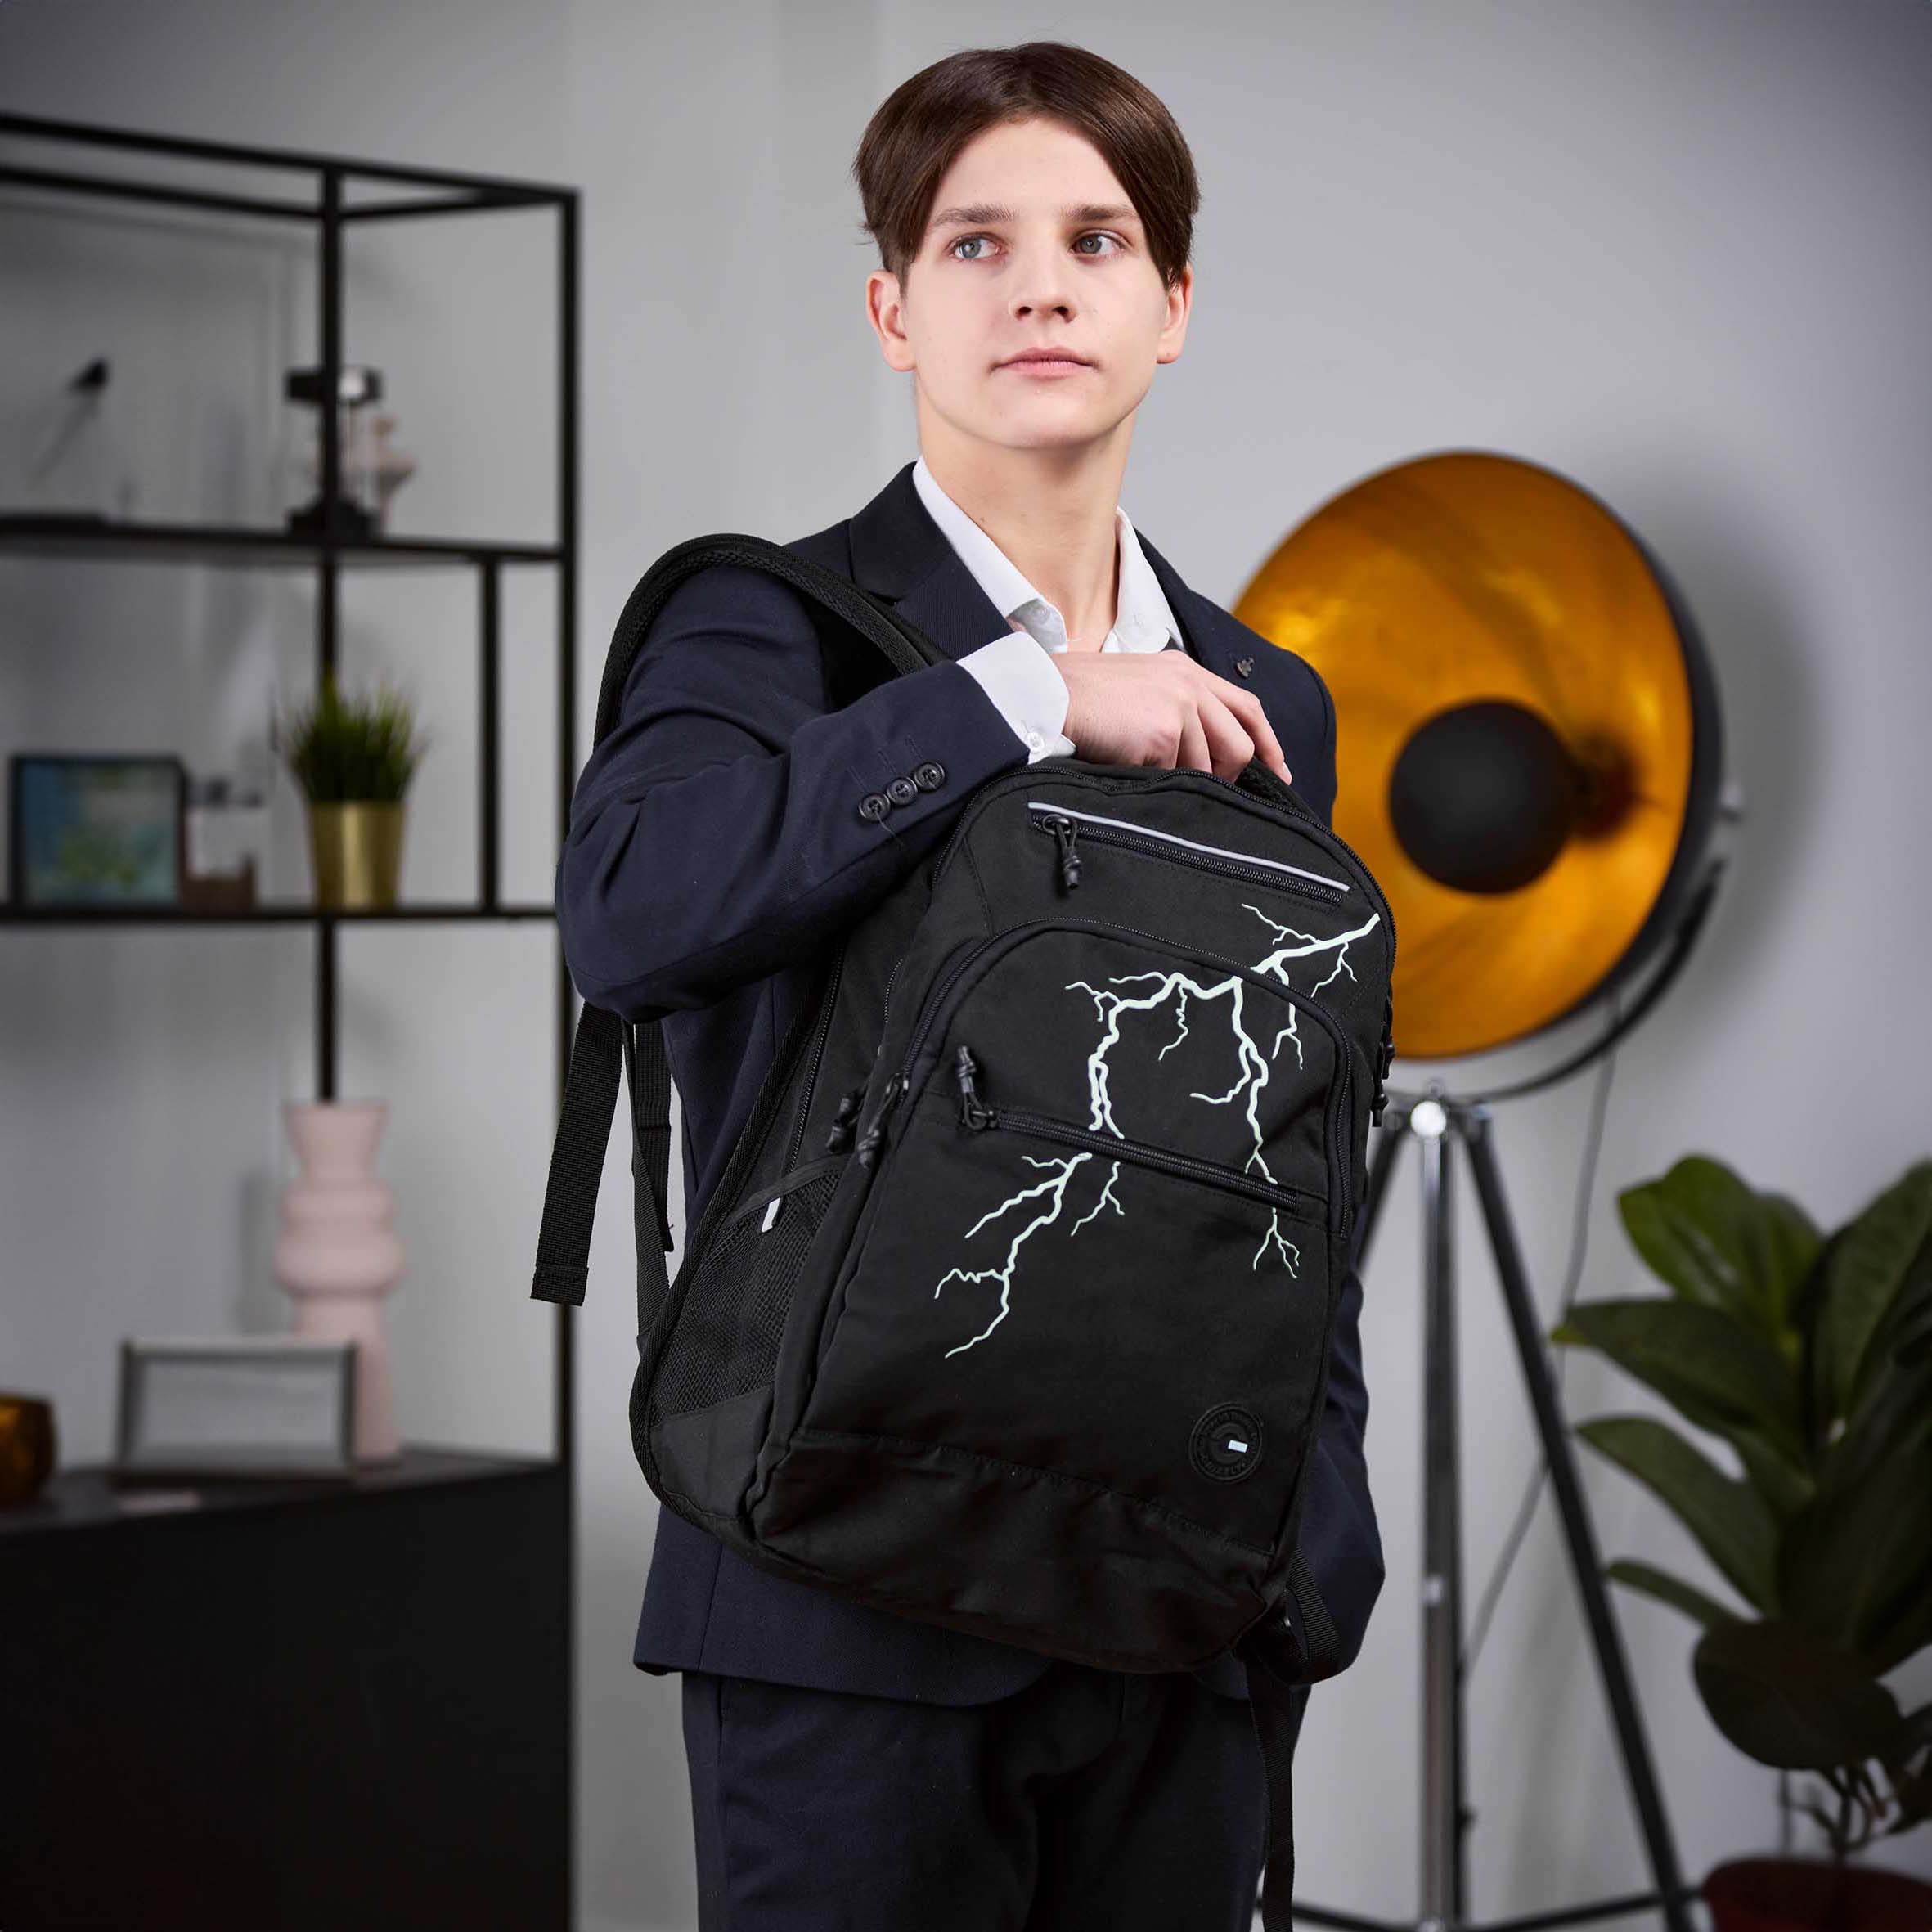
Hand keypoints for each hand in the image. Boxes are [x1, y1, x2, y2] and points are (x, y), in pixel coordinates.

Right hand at [1052, 650, 1290, 784]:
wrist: (1048, 695)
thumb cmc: (1082, 697)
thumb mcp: (1140, 685)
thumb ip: (1175, 705)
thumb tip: (1201, 752)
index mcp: (1186, 670)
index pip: (1246, 706)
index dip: (1267, 741)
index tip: (1279, 771)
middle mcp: (1189, 684)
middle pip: (1238, 743)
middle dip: (1228, 776)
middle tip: (1207, 791)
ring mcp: (1179, 707)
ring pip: (1206, 767)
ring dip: (1182, 780)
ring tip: (1147, 771)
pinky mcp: (1163, 733)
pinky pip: (1172, 776)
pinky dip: (1152, 780)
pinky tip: (1126, 764)